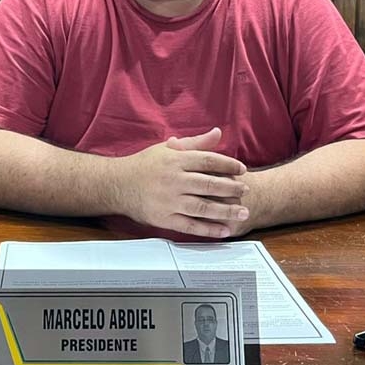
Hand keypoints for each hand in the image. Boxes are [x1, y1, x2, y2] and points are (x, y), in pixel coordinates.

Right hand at [116, 127, 248, 238]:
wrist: (117, 184)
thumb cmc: (144, 165)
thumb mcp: (167, 149)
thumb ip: (195, 143)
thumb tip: (217, 133)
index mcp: (175, 161)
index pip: (208, 161)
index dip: (228, 164)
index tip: (242, 169)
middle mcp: (173, 181)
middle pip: (209, 185)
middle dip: (232, 188)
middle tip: (247, 190)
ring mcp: (169, 201)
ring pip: (203, 207)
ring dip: (226, 210)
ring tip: (243, 211)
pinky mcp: (164, 219)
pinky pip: (190, 226)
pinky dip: (209, 230)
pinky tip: (224, 230)